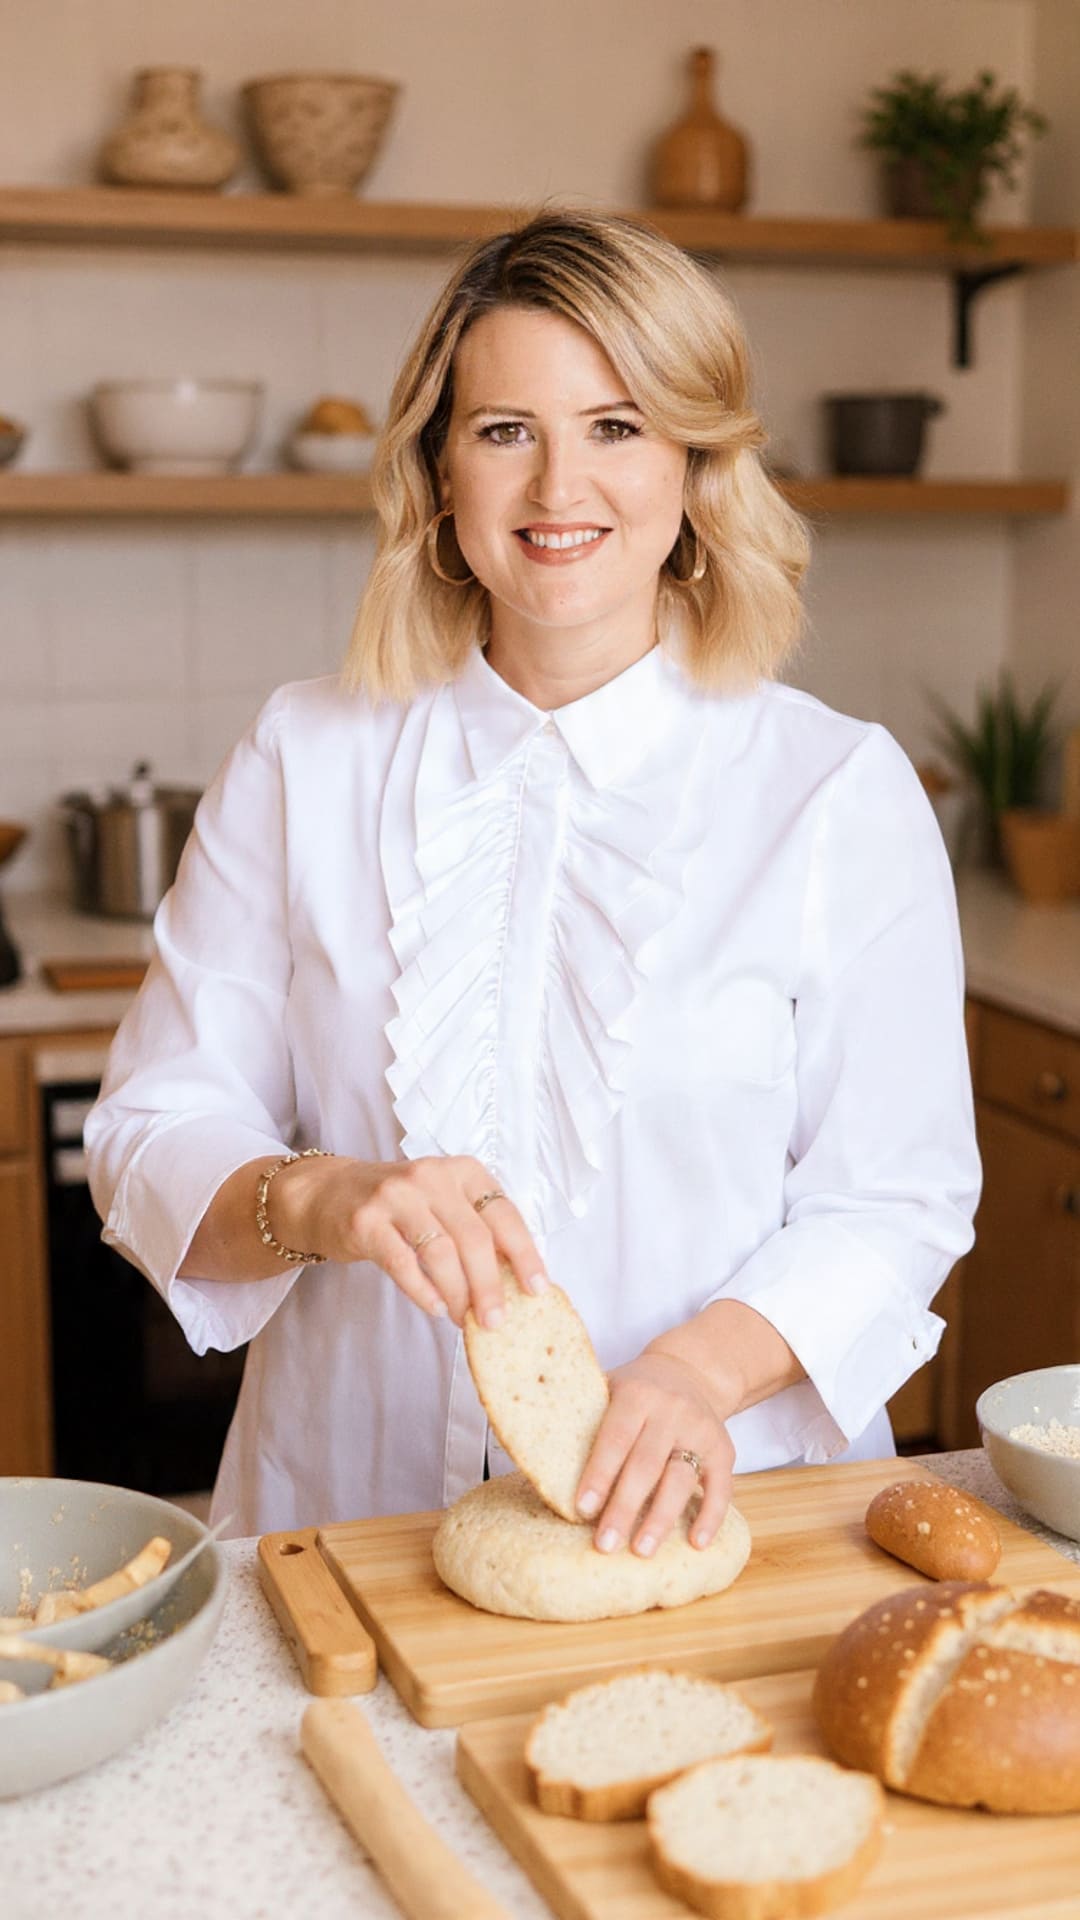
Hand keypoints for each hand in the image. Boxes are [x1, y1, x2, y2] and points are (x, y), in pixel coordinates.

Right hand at [272, 1152, 544, 1327]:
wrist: (328, 1193)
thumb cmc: (399, 1206)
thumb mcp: (443, 1203)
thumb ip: (475, 1231)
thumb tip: (514, 1285)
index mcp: (463, 1171)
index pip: (504, 1214)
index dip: (525, 1254)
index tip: (537, 1289)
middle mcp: (432, 1176)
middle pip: (474, 1237)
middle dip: (490, 1286)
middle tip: (495, 1321)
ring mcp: (396, 1196)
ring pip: (440, 1252)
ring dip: (456, 1293)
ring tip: (461, 1318)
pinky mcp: (366, 1220)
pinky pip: (402, 1262)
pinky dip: (422, 1290)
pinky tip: (433, 1308)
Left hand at [574, 1350, 734, 1557]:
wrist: (690, 1370)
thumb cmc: (635, 1390)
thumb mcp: (608, 1388)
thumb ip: (580, 1418)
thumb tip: (531, 1458)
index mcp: (635, 1394)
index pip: (614, 1439)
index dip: (598, 1475)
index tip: (581, 1509)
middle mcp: (670, 1410)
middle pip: (646, 1465)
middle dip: (624, 1507)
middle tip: (605, 1544)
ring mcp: (700, 1430)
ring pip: (681, 1479)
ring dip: (661, 1518)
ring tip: (642, 1550)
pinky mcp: (724, 1449)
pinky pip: (722, 1486)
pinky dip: (711, 1516)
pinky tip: (695, 1543)